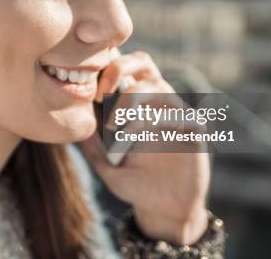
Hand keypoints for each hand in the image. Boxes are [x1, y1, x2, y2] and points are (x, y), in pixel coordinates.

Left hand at [78, 50, 210, 244]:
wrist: (165, 209)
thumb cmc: (135, 184)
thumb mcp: (106, 166)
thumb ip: (92, 147)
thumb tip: (75, 127)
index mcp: (137, 105)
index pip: (125, 68)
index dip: (106, 69)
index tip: (90, 94)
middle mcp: (157, 103)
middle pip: (144, 61)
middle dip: (120, 67)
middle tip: (101, 95)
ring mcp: (177, 114)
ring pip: (159, 86)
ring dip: (133, 99)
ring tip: (116, 125)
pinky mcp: (195, 132)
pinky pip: (183, 114)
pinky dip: (162, 120)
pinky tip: (145, 136)